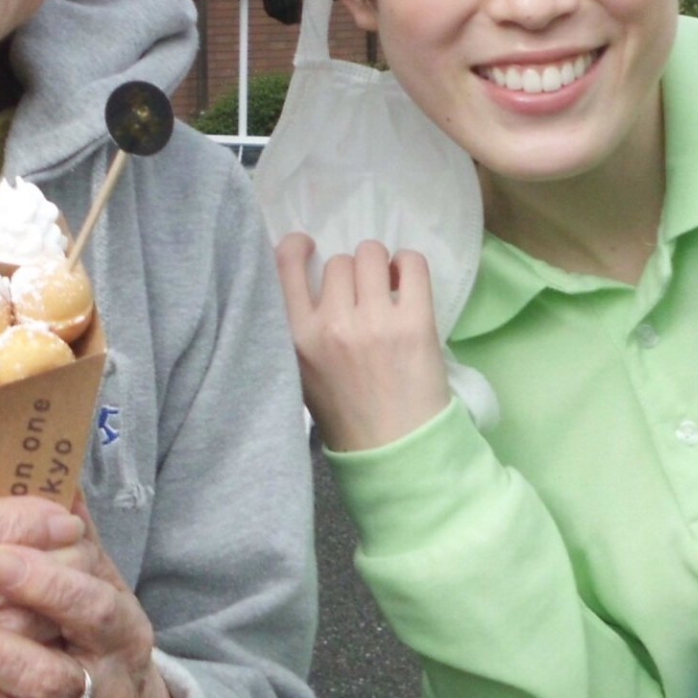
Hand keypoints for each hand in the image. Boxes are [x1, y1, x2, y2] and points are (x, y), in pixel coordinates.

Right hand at [273, 236, 452, 453]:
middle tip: (364, 297)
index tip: (308, 246)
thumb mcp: (302, 372)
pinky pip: (411, 263)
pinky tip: (407, 284)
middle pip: (339, 262)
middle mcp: (331, 324)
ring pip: (371, 255)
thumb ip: (302, 329)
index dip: (296, 247)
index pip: (283, 267)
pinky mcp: (414, 322)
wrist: (395, 451)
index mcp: (297, 338)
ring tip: (388, 289)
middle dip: (352, 273)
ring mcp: (373, 321)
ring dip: (380, 266)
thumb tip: (319, 283)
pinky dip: (409, 266)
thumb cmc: (347, 414)